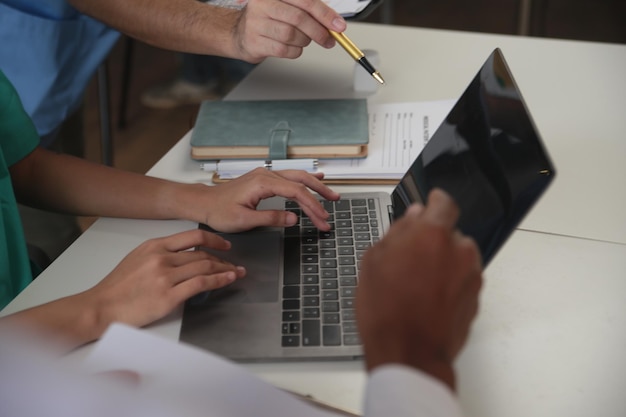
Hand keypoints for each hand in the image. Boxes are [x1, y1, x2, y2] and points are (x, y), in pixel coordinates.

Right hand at [82, 229, 245, 330]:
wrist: (101, 307)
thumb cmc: (117, 287)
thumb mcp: (137, 259)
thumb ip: (160, 255)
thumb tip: (185, 257)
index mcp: (154, 246)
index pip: (192, 236)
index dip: (213, 239)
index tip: (225, 245)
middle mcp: (161, 258)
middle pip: (202, 254)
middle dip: (223, 259)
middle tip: (234, 265)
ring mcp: (165, 277)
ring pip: (204, 267)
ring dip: (224, 270)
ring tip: (235, 273)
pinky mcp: (168, 296)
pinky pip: (201, 284)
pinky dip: (218, 280)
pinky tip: (227, 280)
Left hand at [198, 168, 340, 232]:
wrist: (204, 203)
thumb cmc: (219, 211)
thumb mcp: (244, 220)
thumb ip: (271, 218)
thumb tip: (294, 218)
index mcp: (262, 183)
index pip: (296, 193)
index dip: (312, 206)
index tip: (322, 219)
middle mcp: (266, 175)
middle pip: (301, 181)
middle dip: (320, 193)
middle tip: (334, 204)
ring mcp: (265, 175)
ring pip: (297, 177)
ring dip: (315, 185)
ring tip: (331, 194)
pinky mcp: (264, 180)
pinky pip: (289, 177)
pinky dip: (304, 179)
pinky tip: (315, 178)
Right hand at [233, 0, 346, 61]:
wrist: (239, 34)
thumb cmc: (268, 19)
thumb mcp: (287, 7)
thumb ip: (309, 11)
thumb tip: (334, 22)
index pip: (306, 1)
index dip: (325, 14)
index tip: (338, 26)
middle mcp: (263, 4)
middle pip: (299, 18)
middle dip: (319, 31)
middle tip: (328, 40)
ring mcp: (256, 23)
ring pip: (292, 36)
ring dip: (304, 42)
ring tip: (303, 40)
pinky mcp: (254, 42)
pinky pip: (284, 50)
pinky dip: (294, 51)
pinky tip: (292, 47)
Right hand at [356, 189, 482, 389]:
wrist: (409, 354)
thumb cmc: (386, 310)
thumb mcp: (374, 261)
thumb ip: (398, 231)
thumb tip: (413, 217)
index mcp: (432, 233)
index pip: (444, 203)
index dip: (436, 200)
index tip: (432, 201)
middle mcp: (458, 250)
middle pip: (449, 233)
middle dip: (433, 240)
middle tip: (409, 258)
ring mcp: (471, 275)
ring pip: (457, 257)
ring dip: (442, 262)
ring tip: (417, 284)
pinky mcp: (476, 298)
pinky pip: (462, 280)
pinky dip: (449, 284)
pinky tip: (427, 299)